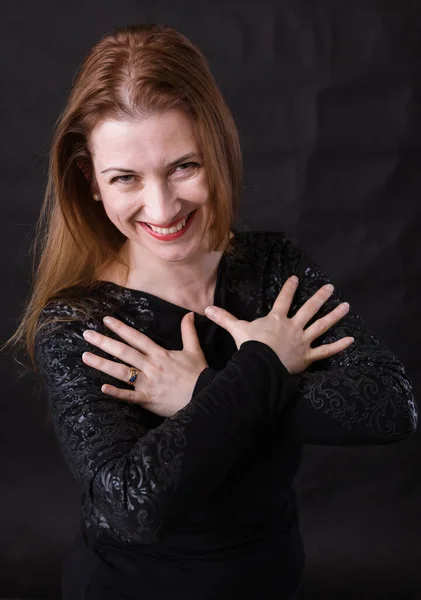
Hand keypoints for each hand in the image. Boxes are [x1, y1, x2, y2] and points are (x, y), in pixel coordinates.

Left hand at [81, 312, 207, 416]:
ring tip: (85, 357)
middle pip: (124, 352)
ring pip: (121, 372)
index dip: (121, 328)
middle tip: (86, 334)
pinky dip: (116, 393)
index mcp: (160, 354)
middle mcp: (151, 366)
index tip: (106, 320)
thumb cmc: (198, 374)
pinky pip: (130, 396)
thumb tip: (189, 314)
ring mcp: (148, 383)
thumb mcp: (194, 350)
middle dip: (104, 342)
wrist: (205, 396)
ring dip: (103, 364)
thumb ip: (188, 332)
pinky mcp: (148, 399)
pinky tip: (102, 388)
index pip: (137, 338)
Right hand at [205, 276, 353, 374]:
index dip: (289, 288)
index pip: (284, 299)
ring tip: (346, 306)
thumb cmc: (250, 347)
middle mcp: (293, 327)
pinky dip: (338, 346)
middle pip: (309, 309)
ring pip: (321, 326)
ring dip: (334, 316)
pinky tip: (351, 340)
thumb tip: (206, 308)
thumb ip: (224, 318)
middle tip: (330, 288)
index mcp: (277, 319)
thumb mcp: (237, 330)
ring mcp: (302, 341)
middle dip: (320, 297)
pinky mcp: (308, 356)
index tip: (296, 278)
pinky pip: (325, 351)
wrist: (260, 366)